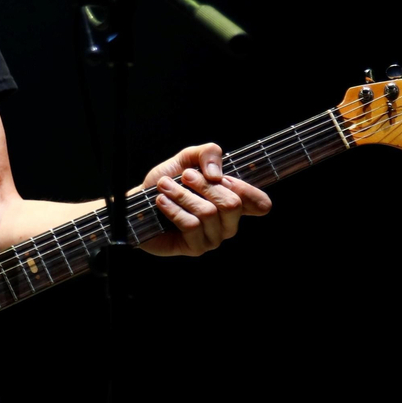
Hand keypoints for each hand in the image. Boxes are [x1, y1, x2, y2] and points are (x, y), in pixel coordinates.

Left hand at [141, 142, 270, 256]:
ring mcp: (214, 238)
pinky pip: (191, 226)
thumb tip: (216, 173)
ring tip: (165, 186)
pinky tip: (161, 201)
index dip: (245, 189)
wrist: (140, 202)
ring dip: (183, 194)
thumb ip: (207, 154)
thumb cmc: (169, 181)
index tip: (221, 177)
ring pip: (208, 213)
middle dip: (204, 185)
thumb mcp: (187, 159)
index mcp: (233, 202)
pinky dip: (173, 209)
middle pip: (232, 204)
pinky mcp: (196, 248)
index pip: (261, 204)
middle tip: (185, 176)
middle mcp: (228, 223)